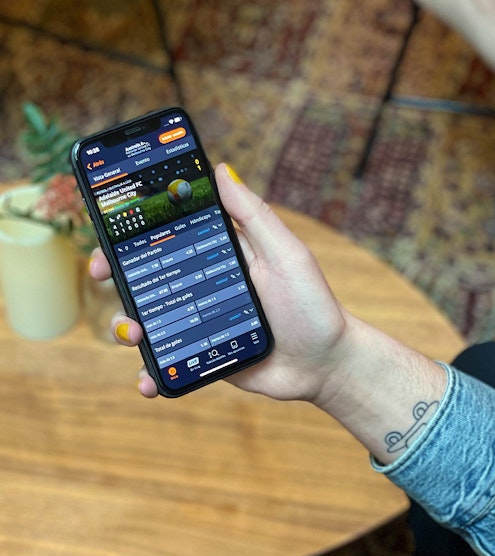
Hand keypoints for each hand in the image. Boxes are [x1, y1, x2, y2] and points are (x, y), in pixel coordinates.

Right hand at [89, 163, 351, 400]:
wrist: (325, 364)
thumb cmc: (312, 305)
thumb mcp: (287, 255)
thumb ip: (254, 217)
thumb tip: (221, 169)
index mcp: (222, 257)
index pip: (172, 235)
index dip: (137, 229)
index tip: (110, 225)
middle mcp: (205, 287)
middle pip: (150, 276)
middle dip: (116, 273)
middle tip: (102, 273)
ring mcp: (202, 324)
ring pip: (151, 320)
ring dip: (128, 325)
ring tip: (133, 333)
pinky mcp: (204, 357)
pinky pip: (169, 362)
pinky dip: (152, 372)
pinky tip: (148, 380)